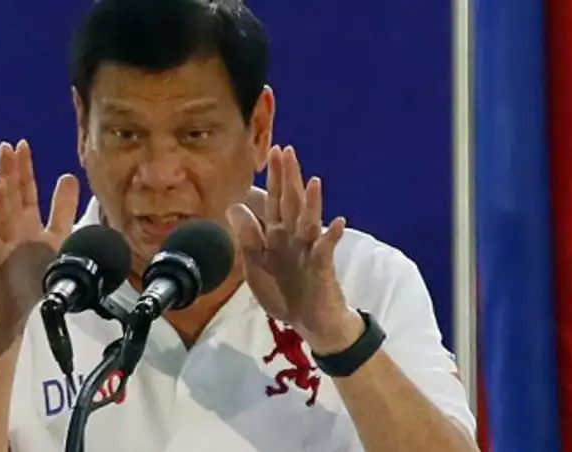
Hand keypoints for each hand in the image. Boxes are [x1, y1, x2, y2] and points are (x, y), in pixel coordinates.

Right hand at [0, 140, 79, 329]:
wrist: (16, 308)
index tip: (22, 145)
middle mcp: (13, 231)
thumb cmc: (32, 273)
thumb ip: (62, 208)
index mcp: (27, 223)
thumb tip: (68, 176)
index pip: (25, 190)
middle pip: (10, 198)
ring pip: (0, 220)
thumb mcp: (55, 236)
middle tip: (6, 149)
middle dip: (9, 174)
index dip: (24, 169)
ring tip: (0, 182)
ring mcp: (4, 248)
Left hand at [226, 146, 362, 351]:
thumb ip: (247, 237)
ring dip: (311, 202)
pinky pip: (327, 250)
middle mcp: (294, 237)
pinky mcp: (322, 267)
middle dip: (288, 178)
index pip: (275, 201)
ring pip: (309, 222)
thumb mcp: (256, 265)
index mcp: (278, 235)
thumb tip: (234, 205)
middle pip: (291, 203)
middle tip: (286, 150)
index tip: (271, 152)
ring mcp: (310, 250)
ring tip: (312, 181)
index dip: (274, 178)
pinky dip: (332, 236)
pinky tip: (338, 222)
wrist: (308, 322)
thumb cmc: (284, 292)